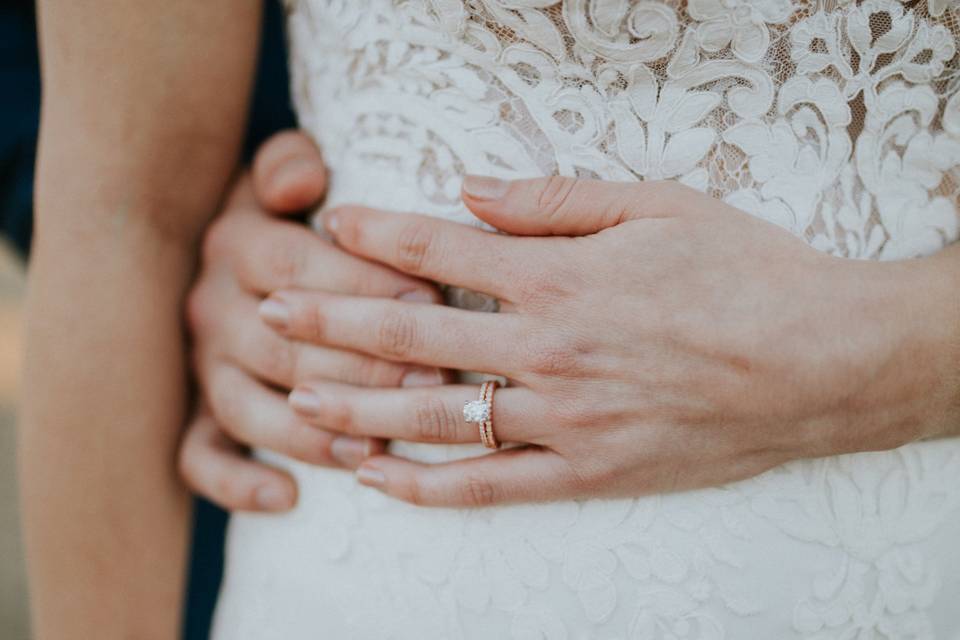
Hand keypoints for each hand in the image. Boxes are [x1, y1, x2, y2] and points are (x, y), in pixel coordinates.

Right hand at [178, 132, 443, 511]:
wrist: (230, 254)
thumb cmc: (284, 215)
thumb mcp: (281, 174)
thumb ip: (288, 164)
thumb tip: (301, 180)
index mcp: (234, 244)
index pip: (295, 264)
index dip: (361, 281)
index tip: (429, 296)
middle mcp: (211, 308)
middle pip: (282, 345)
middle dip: (359, 366)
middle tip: (430, 383)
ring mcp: (202, 366)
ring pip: (247, 407)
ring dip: (310, 432)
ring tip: (372, 446)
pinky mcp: (199, 413)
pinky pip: (200, 457)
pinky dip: (237, 482)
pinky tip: (288, 497)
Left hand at [260, 176, 959, 506]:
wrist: (819, 362)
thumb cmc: (744, 273)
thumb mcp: (656, 206)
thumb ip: (555, 199)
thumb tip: (472, 190)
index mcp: (560, 280)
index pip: (440, 252)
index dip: (377, 235)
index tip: (330, 227)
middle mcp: (546, 352)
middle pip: (413, 336)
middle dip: (332, 321)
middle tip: (269, 314)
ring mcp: (562, 421)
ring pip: (434, 418)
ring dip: (357, 407)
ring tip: (296, 396)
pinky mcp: (587, 473)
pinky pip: (490, 487)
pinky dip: (428, 487)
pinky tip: (377, 480)